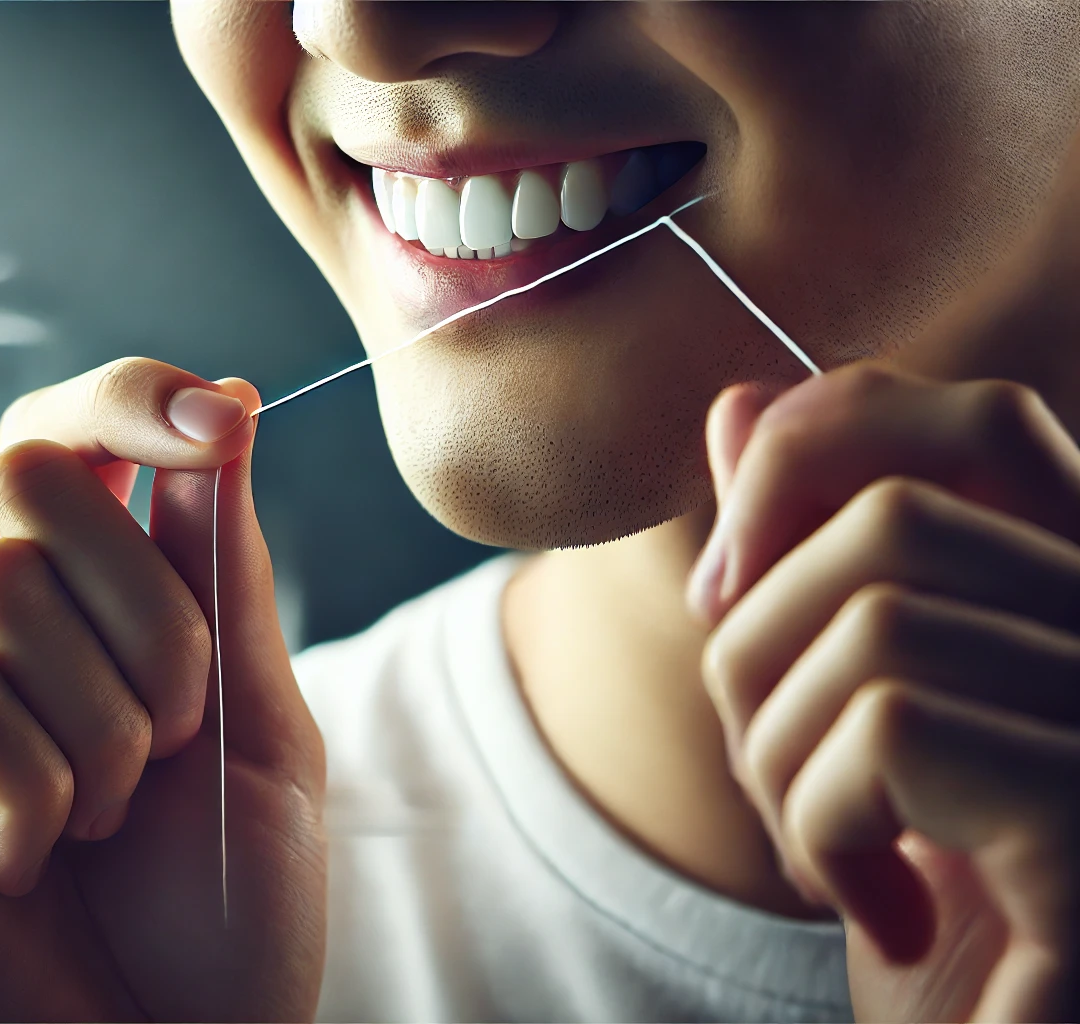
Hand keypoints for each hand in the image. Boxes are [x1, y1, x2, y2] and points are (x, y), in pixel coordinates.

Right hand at [0, 358, 326, 1021]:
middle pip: (25, 477)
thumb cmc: (218, 916)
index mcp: (49, 600)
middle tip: (167, 744)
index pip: (51, 431)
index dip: (126, 399)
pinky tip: (27, 864)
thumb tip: (228, 400)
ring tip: (97, 823)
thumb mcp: (255, 721)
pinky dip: (34, 790)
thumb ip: (219, 569)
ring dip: (105, 728)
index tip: (221, 425)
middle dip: (152, 617)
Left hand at [689, 365, 1079, 1019]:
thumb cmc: (938, 930)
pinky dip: (824, 829)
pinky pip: (887, 727)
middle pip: (888, 522)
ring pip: (872, 623)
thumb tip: (736, 402)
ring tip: (830, 861)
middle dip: (759, 656)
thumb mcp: (843, 732)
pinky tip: (881, 911)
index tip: (728, 596)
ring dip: (780, 761)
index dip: (821, 454)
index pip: (981, 417)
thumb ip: (804, 569)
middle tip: (780, 786)